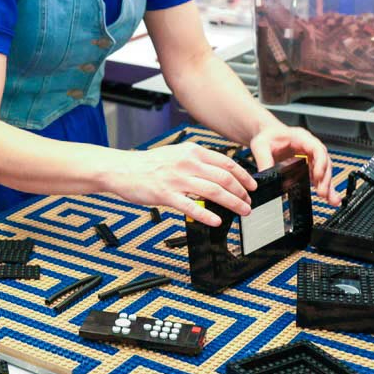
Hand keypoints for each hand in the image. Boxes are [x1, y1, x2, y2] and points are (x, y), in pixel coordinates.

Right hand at [107, 143, 256, 226]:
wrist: (122, 169)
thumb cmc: (147, 164)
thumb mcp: (176, 154)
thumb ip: (196, 161)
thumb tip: (218, 172)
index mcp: (191, 152)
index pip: (226, 164)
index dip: (244, 176)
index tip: (252, 186)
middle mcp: (187, 163)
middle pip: (224, 179)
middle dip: (242, 193)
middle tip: (248, 203)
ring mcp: (177, 179)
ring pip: (214, 191)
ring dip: (233, 203)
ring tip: (242, 211)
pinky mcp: (166, 195)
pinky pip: (192, 206)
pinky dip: (207, 215)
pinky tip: (216, 221)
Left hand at [249, 124, 337, 203]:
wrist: (266, 135)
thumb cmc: (267, 136)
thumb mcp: (260, 145)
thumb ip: (264, 160)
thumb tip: (266, 175)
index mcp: (301, 138)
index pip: (317, 149)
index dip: (320, 163)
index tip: (317, 176)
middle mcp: (308, 147)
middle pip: (324, 162)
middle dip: (324, 178)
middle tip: (322, 192)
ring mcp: (309, 157)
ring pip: (323, 171)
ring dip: (327, 186)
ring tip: (331, 199)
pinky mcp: (307, 167)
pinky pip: (318, 178)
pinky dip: (324, 187)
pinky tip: (329, 198)